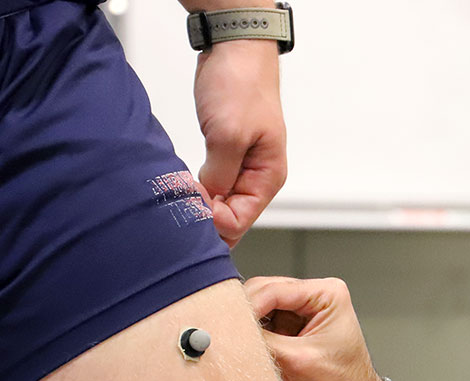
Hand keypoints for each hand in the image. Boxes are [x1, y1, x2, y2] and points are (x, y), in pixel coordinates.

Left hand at [193, 40, 286, 247]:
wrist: (235, 49)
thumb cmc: (241, 85)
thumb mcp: (228, 135)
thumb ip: (220, 176)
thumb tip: (208, 203)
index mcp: (268, 176)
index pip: (239, 221)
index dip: (211, 217)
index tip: (190, 196)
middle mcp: (258, 176)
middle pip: (230, 218)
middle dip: (204, 213)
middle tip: (181, 195)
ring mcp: (241, 166)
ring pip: (219, 203)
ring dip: (198, 201)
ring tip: (179, 187)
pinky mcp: (224, 154)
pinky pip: (211, 184)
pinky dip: (196, 188)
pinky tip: (182, 181)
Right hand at [243, 277, 385, 380]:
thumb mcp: (302, 361)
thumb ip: (266, 342)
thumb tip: (233, 332)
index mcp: (327, 294)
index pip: (275, 289)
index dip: (250, 306)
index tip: (230, 325)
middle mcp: (314, 297)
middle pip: (263, 292)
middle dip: (246, 314)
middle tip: (228, 336)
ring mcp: (300, 312)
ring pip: (258, 308)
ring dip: (247, 326)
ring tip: (239, 345)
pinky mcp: (289, 329)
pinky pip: (260, 325)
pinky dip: (251, 337)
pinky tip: (247, 349)